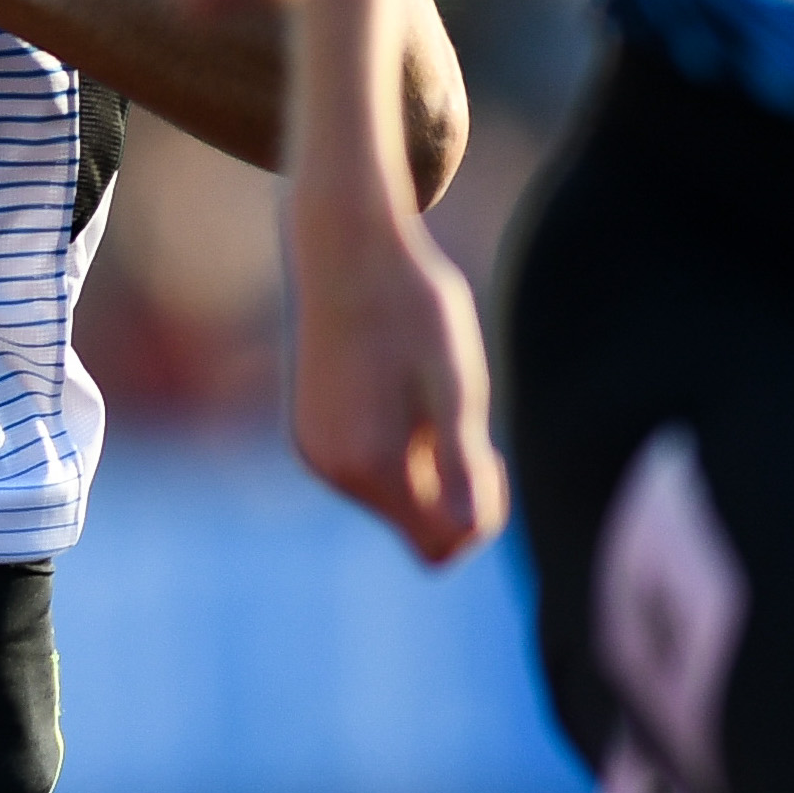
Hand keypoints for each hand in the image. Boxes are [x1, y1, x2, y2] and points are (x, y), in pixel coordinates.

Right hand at [285, 181, 503, 563]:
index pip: (443, 545)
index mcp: (373, 462)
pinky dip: (391, 447)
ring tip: (423, 393)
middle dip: (450, 488)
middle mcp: (333, 469)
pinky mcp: (308, 434)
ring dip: (421, 463)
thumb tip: (469, 529)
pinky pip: (364, 472)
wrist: (342, 247)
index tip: (485, 451)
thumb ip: (460, 461)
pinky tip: (393, 388)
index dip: (481, 514)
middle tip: (462, 415)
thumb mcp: (453, 381)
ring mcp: (314, 452)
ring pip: (391, 497)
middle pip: (416, 526)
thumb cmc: (411, 308)